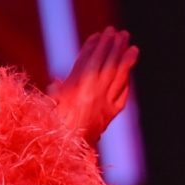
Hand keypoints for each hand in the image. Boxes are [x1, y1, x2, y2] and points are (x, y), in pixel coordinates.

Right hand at [49, 27, 138, 145]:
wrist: (68, 150)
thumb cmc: (55, 127)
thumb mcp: (52, 104)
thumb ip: (56, 91)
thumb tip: (55, 82)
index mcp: (76, 87)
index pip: (89, 60)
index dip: (96, 45)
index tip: (101, 34)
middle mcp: (93, 92)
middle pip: (107, 64)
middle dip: (114, 47)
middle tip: (120, 34)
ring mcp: (104, 103)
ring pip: (118, 77)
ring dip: (126, 61)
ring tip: (133, 48)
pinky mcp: (111, 114)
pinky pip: (122, 95)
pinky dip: (126, 83)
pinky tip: (128, 75)